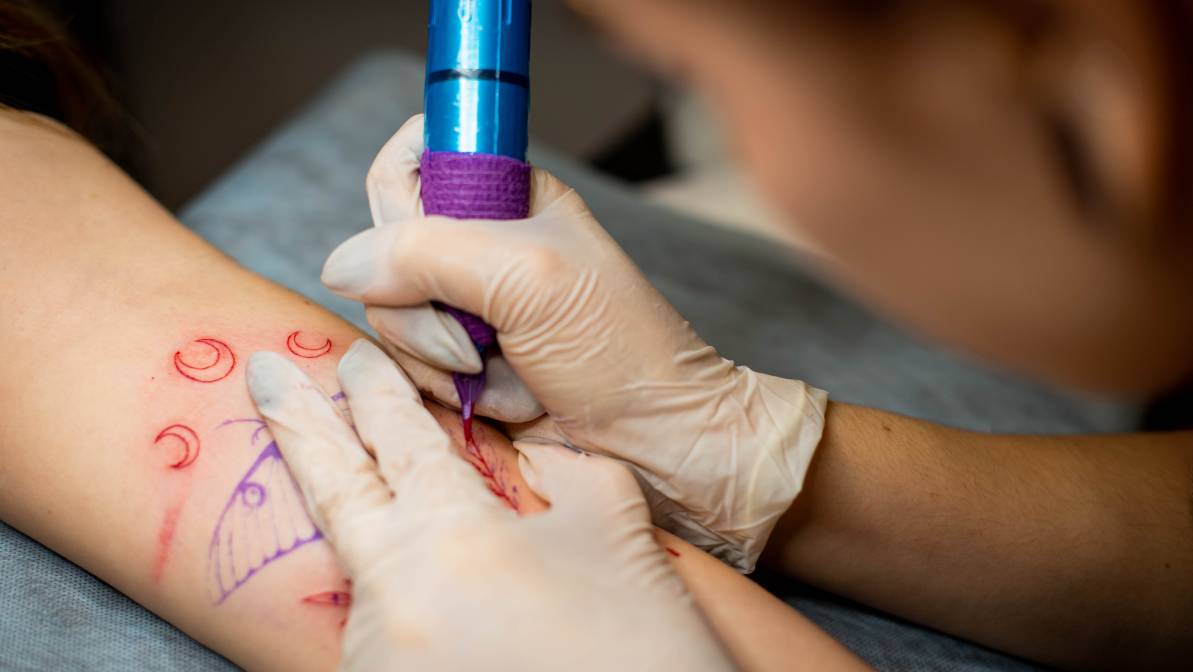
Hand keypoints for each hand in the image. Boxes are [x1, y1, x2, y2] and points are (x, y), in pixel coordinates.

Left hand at [246, 339, 734, 671]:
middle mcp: (396, 596)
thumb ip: (570, 475)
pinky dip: (403, 605)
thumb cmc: (641, 647)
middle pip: (335, 489)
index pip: (400, 440)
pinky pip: (382, 633)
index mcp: (454, 536)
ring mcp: (378, 656)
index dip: (377, 391)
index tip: (355, 358)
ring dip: (384, 541)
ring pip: (367, 572)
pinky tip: (438, 606)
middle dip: (298, 422)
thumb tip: (537, 457)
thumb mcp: (616, 536)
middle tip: (266, 374)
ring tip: (425, 542)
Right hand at [319, 116, 826, 569]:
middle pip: (381, 249)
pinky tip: (509, 397)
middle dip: (427, 306)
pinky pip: (406, 369)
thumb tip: (339, 264)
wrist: (657, 441)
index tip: (436, 252)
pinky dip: (453, 393)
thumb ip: (427, 253)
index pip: (409, 161)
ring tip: (511, 369)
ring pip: (387, 316)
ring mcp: (462, 307)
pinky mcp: (457, 364)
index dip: (402, 205)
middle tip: (488, 332)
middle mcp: (476, 244)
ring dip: (444, 359)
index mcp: (504, 192)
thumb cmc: (618, 349)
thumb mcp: (529, 278)